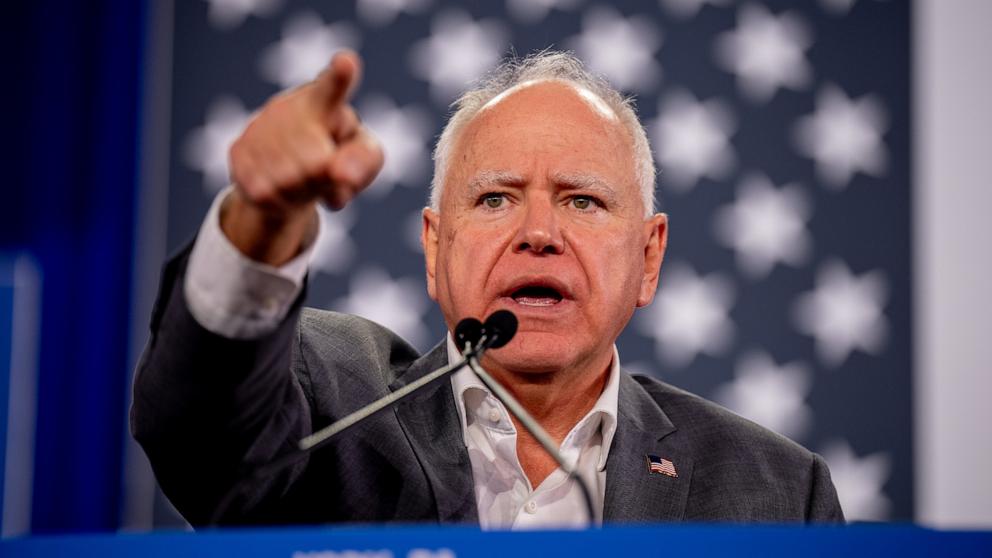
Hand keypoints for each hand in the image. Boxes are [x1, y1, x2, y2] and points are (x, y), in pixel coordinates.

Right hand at [222, 50, 383, 264]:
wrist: (291, 173)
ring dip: (302, 192)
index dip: (340, 77)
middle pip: (316, 164)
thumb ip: (363, 162)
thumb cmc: (339, 158)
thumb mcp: (364, 159)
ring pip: (288, 181)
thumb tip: (342, 175)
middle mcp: (288, 106)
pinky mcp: (238, 150)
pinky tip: (280, 186)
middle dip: (324, 180)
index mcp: (326, 101)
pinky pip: (264, 191)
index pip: (332, 87)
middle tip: (324, 174)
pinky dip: (279, 201)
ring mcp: (259, 126)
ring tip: (303, 181)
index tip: (347, 63)